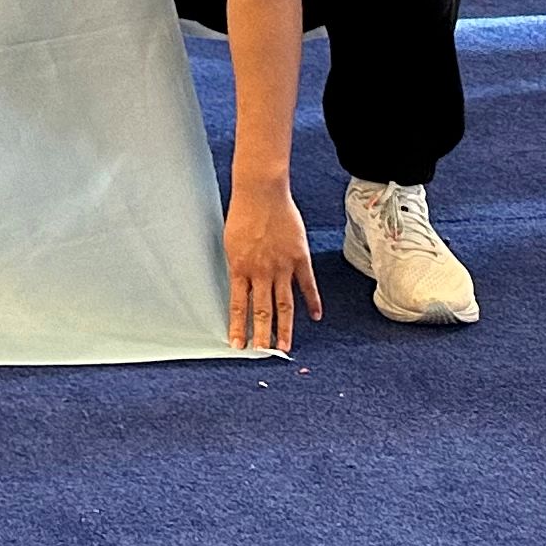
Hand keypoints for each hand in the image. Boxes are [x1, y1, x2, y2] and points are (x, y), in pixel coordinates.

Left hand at [225, 179, 321, 352]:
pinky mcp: (300, 258)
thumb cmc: (242, 214)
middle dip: (263, 335)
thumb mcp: (230, 243)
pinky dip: (313, 302)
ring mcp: (282, 266)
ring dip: (284, 328)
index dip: (238, 326)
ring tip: (284, 347)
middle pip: (263, 310)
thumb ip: (237, 266)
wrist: (261, 192)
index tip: (238, 345)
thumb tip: (240, 286)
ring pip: (285, 304)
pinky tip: (315, 317)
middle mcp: (261, 271)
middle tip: (264, 354)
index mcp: (240, 267)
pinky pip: (307, 285)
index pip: (239, 305)